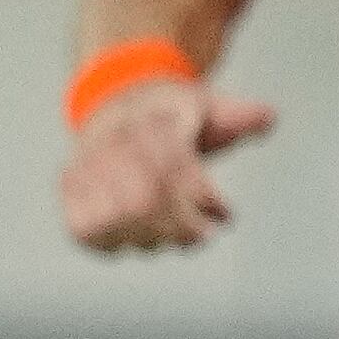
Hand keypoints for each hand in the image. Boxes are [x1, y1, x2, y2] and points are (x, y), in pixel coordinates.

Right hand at [60, 76, 276, 254]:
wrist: (117, 95)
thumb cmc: (171, 109)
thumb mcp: (208, 105)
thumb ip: (238, 115)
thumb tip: (269, 118)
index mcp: (150, 116)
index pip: (175, 167)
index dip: (201, 198)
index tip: (225, 216)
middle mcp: (114, 138)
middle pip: (144, 200)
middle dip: (178, 226)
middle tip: (201, 238)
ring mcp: (86, 163)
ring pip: (115, 220)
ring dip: (150, 239)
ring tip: (175, 240)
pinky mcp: (69, 186)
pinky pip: (84, 229)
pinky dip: (111, 243)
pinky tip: (137, 240)